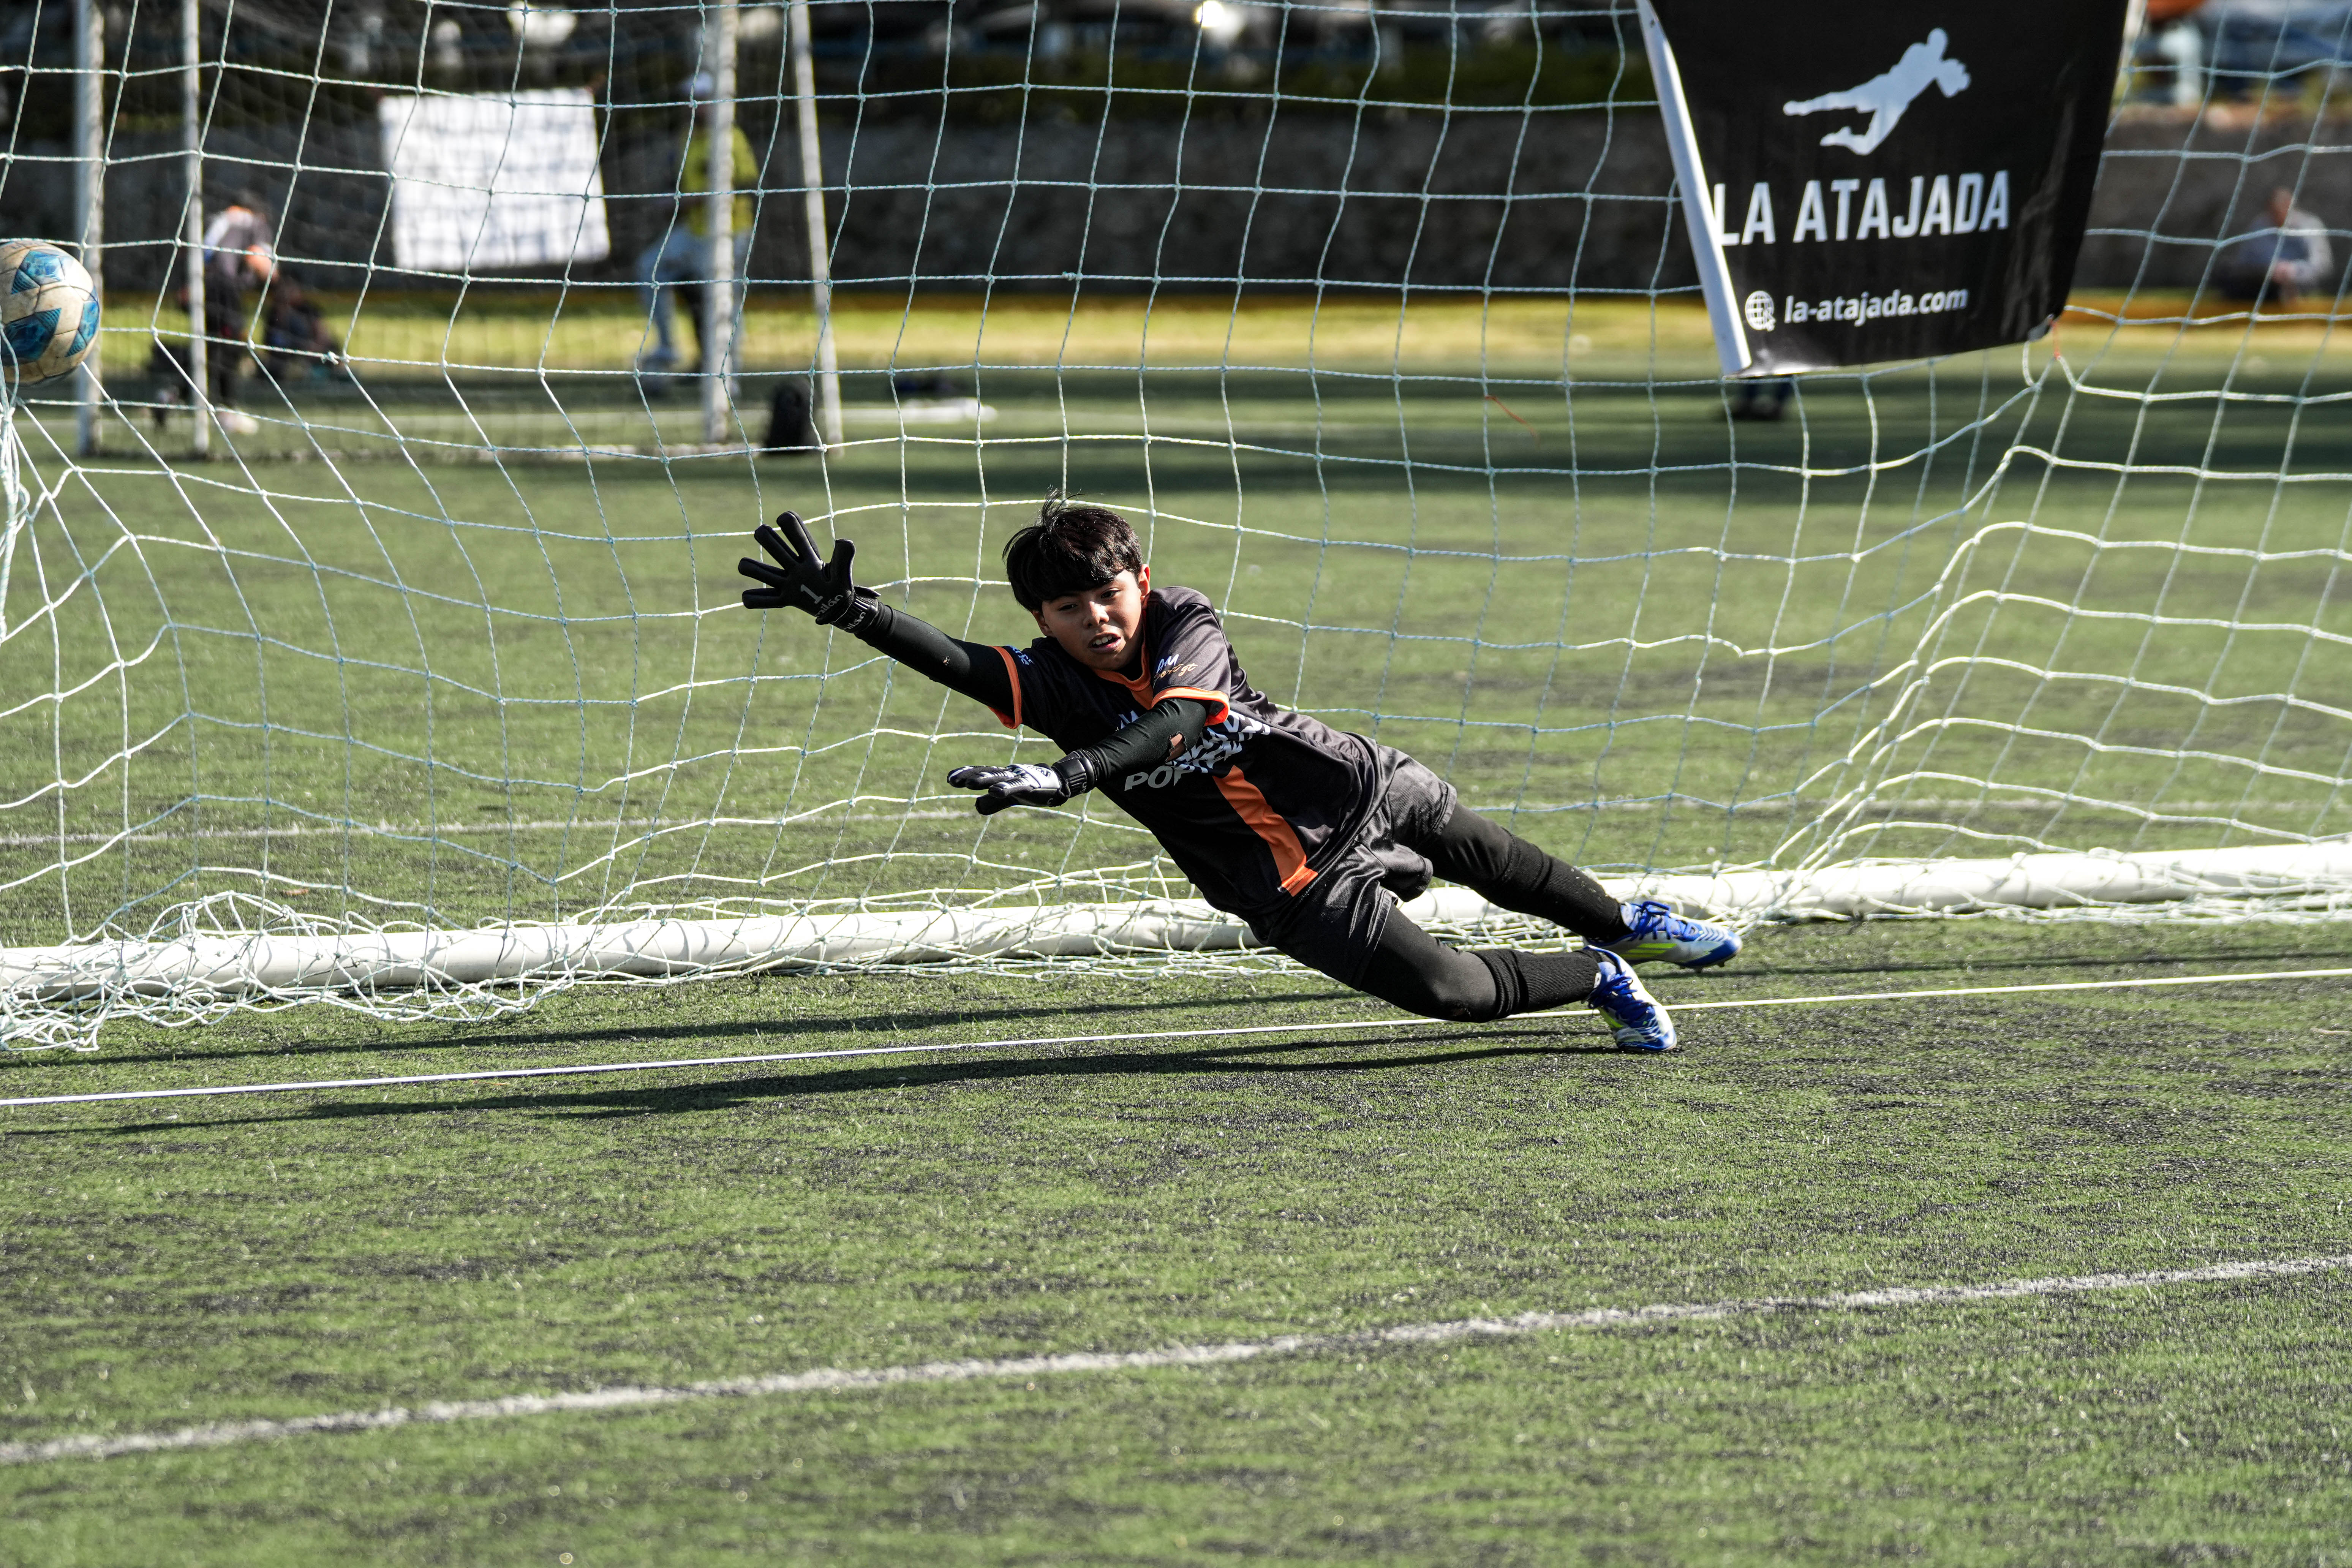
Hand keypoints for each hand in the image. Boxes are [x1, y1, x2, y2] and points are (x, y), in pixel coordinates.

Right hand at [738, 511, 875, 629]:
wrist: (836, 608)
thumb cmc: (838, 586)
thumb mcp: (843, 573)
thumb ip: (843, 558)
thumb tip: (844, 541)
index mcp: (809, 557)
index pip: (799, 537)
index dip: (790, 524)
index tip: (783, 518)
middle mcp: (794, 567)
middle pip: (776, 548)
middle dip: (766, 537)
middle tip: (761, 532)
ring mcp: (787, 583)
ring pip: (764, 572)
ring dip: (752, 567)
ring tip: (745, 565)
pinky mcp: (784, 599)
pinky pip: (765, 600)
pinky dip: (754, 599)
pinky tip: (748, 597)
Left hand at [947, 761, 1071, 815]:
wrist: (1060, 783)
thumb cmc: (1033, 788)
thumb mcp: (1011, 798)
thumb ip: (994, 803)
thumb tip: (976, 806)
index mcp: (1002, 775)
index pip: (981, 772)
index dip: (966, 774)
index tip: (950, 779)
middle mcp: (1009, 773)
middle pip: (986, 772)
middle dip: (969, 776)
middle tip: (953, 781)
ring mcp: (1020, 777)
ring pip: (999, 777)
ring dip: (984, 780)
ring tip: (969, 784)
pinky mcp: (1031, 784)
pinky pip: (1016, 786)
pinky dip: (1005, 788)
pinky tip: (994, 791)